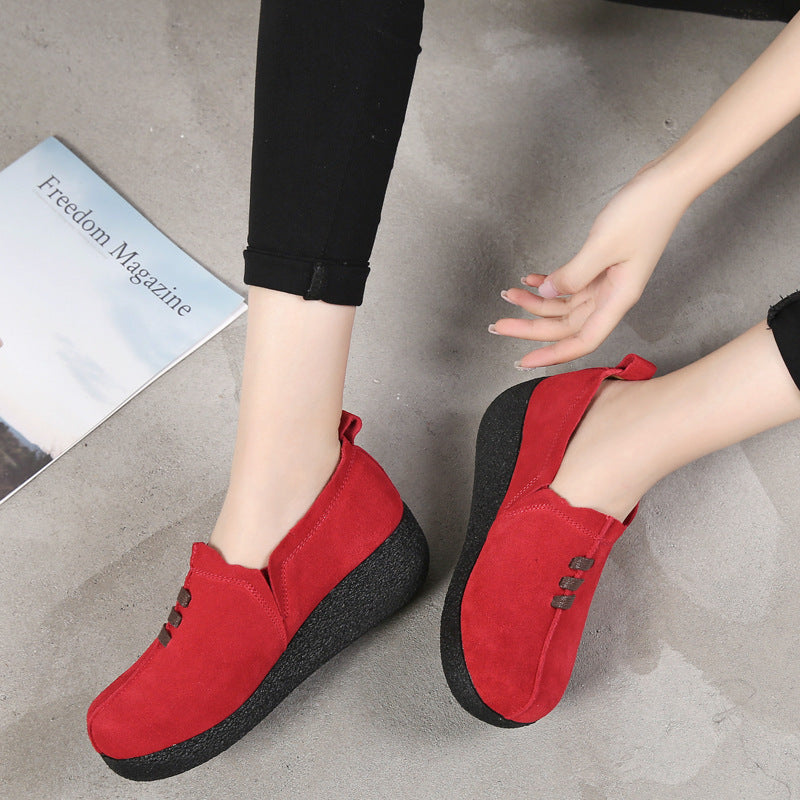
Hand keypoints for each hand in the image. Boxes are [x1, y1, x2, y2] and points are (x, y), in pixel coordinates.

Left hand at [491, 162, 691, 367]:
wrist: (667, 183)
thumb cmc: (644, 212)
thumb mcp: (603, 245)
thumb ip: (573, 274)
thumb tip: (546, 293)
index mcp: (618, 298)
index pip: (583, 340)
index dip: (553, 354)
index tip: (524, 361)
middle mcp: (611, 296)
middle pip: (566, 325)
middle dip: (530, 326)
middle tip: (498, 325)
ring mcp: (606, 282)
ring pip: (564, 305)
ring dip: (534, 302)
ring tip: (508, 294)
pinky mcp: (601, 266)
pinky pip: (569, 284)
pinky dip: (548, 282)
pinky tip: (529, 278)